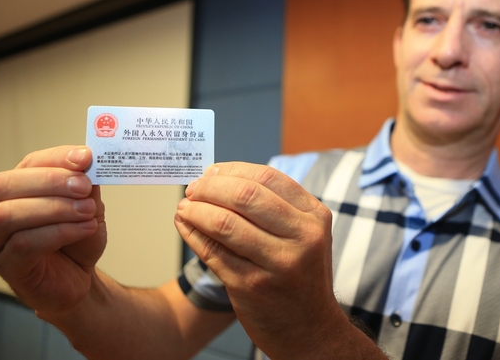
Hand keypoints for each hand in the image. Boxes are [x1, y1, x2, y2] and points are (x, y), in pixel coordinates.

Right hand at [0, 146, 105, 314]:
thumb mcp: (88, 206)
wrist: (78, 279)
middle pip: (5, 186)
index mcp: (12, 191)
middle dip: (49, 181)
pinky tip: (85, 229)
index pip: (27, 164)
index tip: (85, 158)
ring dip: (55, 208)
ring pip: (9, 215)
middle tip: (84, 185)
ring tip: (87, 210)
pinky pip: (24, 244)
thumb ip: (86, 185)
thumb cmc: (76, 242)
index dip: (56, 158)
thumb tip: (87, 161)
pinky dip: (60, 232)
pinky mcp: (5, 266)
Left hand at [174, 162, 347, 358]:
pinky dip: (192, 234)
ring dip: (196, 211)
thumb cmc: (300, 274)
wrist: (310, 328)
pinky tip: (185, 227)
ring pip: (224, 223)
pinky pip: (212, 252)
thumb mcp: (305, 234)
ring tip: (185, 208)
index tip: (211, 173)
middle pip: (245, 196)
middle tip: (193, 189)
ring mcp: (277, 264)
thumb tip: (219, 178)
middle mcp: (302, 238)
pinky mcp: (251, 287)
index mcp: (314, 217)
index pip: (267, 178)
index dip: (232, 171)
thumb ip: (274, 206)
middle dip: (210, 188)